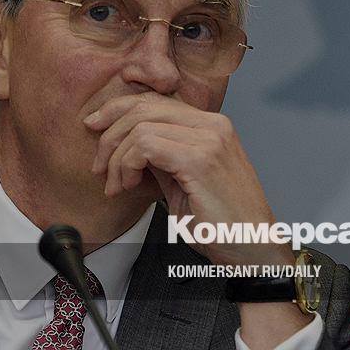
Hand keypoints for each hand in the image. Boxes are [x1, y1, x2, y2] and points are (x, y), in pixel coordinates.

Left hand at [83, 92, 292, 266]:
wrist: (253, 247)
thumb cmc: (223, 223)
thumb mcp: (185, 181)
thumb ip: (163, 156)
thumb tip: (130, 145)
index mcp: (212, 126)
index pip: (155, 101)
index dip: (118, 111)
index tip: (95, 128)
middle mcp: (214, 125)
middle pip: (144, 107)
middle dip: (109, 135)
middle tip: (99, 167)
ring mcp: (209, 140)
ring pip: (141, 126)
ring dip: (117, 157)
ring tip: (116, 185)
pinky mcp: (200, 159)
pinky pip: (146, 145)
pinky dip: (127, 164)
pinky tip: (127, 186)